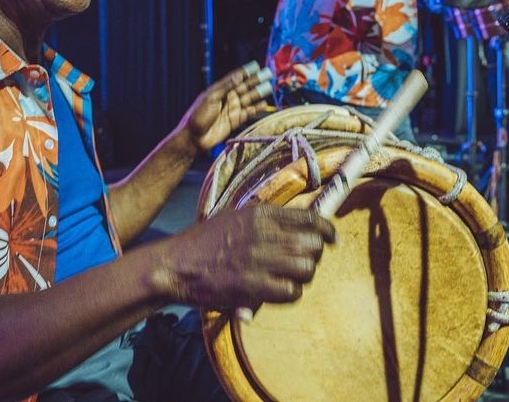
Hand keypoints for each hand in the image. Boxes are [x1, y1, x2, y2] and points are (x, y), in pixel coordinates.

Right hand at [153, 205, 336, 309]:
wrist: (176, 264)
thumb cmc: (204, 242)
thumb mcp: (235, 216)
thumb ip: (264, 219)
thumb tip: (296, 224)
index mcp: (261, 214)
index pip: (311, 218)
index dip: (327, 230)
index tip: (331, 240)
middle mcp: (264, 233)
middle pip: (314, 245)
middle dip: (314, 256)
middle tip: (303, 264)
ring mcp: (259, 259)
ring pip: (307, 268)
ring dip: (303, 277)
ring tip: (289, 279)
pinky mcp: (252, 285)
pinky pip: (291, 291)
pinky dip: (289, 294)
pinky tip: (277, 292)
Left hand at [178, 62, 273, 154]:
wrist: (194, 137)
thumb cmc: (198, 115)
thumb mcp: (211, 97)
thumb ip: (226, 87)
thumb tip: (239, 76)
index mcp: (219, 90)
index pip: (235, 78)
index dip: (245, 72)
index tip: (256, 66)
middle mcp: (227, 98)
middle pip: (244, 87)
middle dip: (255, 81)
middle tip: (267, 74)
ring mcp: (231, 109)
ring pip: (248, 99)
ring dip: (258, 93)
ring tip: (268, 87)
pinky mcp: (235, 120)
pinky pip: (248, 113)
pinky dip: (256, 109)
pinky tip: (264, 104)